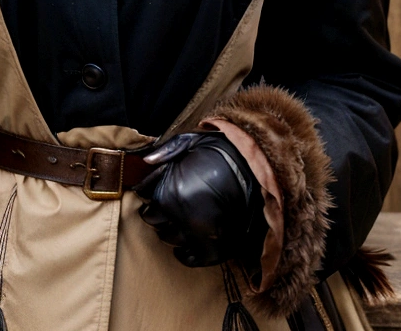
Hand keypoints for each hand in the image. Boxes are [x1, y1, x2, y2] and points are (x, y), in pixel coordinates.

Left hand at [136, 132, 265, 267]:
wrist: (255, 172)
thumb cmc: (221, 153)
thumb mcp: (191, 141)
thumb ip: (167, 150)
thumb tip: (146, 160)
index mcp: (170, 192)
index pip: (145, 201)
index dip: (149, 194)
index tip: (155, 191)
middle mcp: (180, 217)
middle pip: (155, 222)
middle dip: (159, 212)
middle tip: (168, 204)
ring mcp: (197, 235)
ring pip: (169, 239)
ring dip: (171, 229)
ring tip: (180, 218)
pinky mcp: (213, 250)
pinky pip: (189, 258)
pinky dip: (184, 253)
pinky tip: (185, 243)